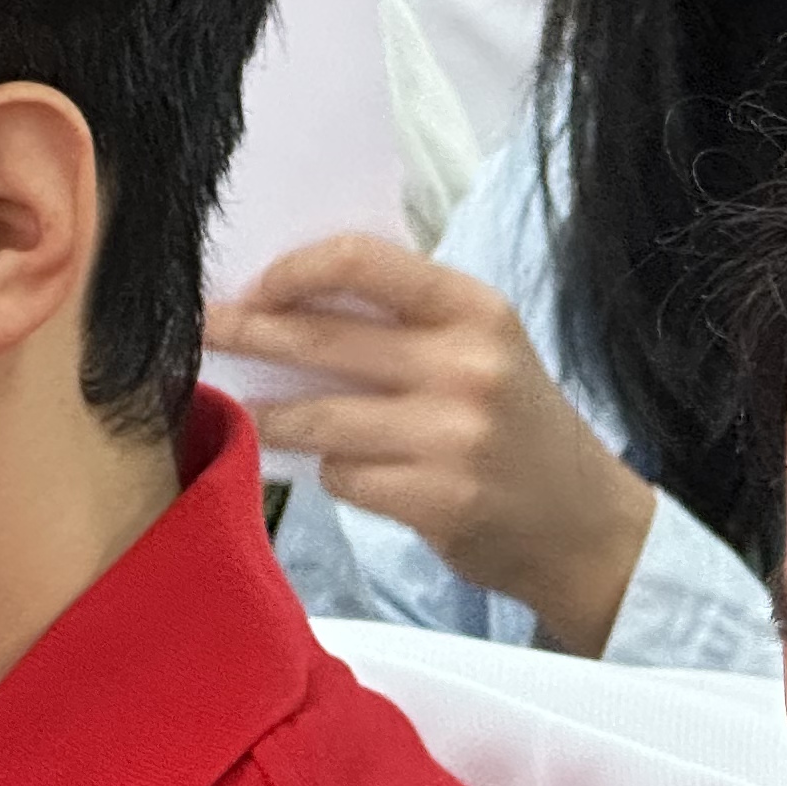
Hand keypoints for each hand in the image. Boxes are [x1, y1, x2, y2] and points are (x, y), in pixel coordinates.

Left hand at [206, 239, 660, 657]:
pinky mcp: (438, 500)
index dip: (292, 270)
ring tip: (259, 415)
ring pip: (319, 418)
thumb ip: (404, 322)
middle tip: (204, 335)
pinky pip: (345, 477)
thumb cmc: (517, 426)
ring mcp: (452, 436)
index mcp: (474, 309)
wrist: (583, 524)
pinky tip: (355, 472)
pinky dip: (337, 474)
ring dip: (274, 418)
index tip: (255, 288)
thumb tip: (286, 304)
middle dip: (247, 335)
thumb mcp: (482, 348)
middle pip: (320, 339)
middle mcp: (465, 365)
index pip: (360, 261)